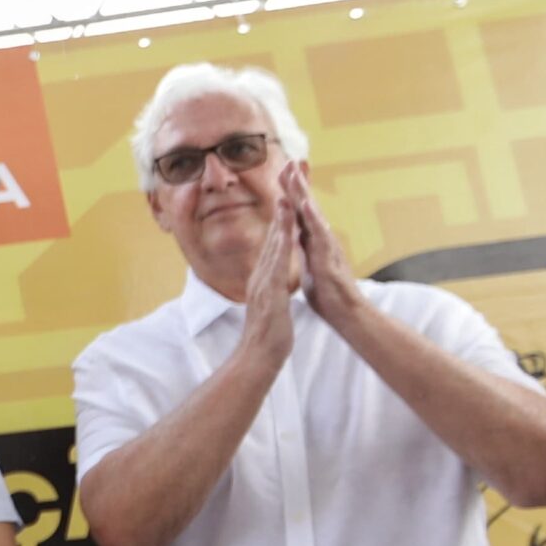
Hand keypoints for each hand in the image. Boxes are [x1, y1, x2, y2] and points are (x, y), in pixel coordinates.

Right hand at [239, 190, 299, 372]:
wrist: (258, 355)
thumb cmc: (267, 336)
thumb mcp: (270, 308)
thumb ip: (271, 294)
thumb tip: (272, 287)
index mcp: (263, 281)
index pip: (273, 249)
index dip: (279, 226)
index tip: (286, 206)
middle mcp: (260, 277)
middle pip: (271, 241)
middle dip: (279, 216)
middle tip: (284, 191)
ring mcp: (263, 283)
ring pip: (273, 247)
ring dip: (280, 223)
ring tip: (286, 201)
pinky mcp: (269, 291)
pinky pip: (277, 264)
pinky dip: (281, 246)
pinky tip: (286, 232)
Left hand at [281, 162, 363, 329]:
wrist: (347, 314)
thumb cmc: (329, 293)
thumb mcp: (310, 266)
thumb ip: (306, 251)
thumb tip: (299, 241)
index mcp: (312, 241)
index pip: (299, 212)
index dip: (291, 193)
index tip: (282, 171)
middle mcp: (321, 240)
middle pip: (307, 207)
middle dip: (298, 183)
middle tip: (289, 159)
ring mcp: (326, 247)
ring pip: (313, 215)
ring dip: (304, 193)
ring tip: (295, 172)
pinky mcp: (328, 259)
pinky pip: (319, 235)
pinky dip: (313, 218)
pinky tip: (306, 204)